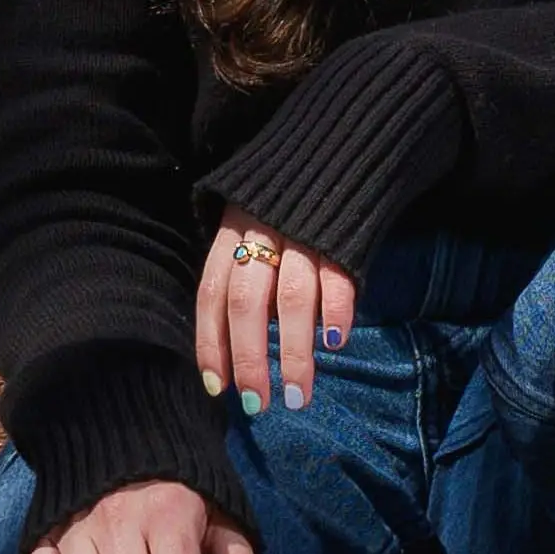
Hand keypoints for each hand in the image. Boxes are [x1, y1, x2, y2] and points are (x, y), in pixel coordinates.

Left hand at [194, 212, 354, 412]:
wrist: (334, 150)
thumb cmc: (281, 208)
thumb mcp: (246, 230)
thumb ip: (239, 278)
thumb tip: (231, 350)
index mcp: (230, 234)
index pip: (212, 294)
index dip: (211, 342)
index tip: (217, 387)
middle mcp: (262, 235)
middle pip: (247, 302)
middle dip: (250, 359)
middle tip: (258, 403)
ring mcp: (304, 234)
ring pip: (292, 299)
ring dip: (294, 352)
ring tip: (298, 393)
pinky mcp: (343, 235)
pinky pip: (338, 280)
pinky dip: (337, 313)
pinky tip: (335, 342)